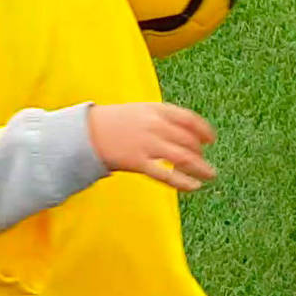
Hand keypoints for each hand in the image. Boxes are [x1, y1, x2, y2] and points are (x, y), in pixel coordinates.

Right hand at [88, 102, 216, 192]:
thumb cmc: (113, 121)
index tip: (211, 138)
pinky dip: (183, 181)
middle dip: (200, 152)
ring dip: (200, 167)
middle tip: (204, 161)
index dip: (203, 129)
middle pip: (188, 140)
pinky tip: (194, 186)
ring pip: (183, 158)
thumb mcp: (140, 110)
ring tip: (210, 175)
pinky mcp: (138, 163)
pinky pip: (166, 174)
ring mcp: (148, 145)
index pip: (189, 118)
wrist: (84, 133)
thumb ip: (162, 117)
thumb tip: (185, 132)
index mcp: (157, 110)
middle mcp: (156, 126)